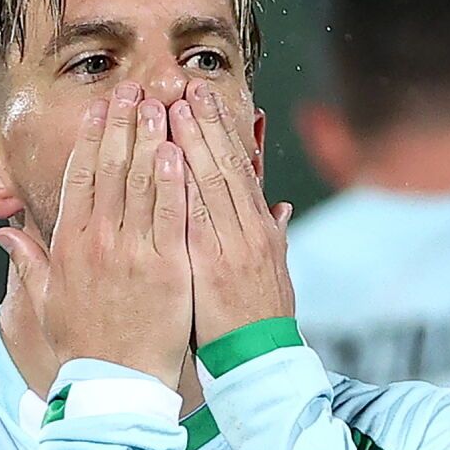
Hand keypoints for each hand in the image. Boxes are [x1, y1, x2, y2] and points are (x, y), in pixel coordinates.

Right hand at [0, 83, 191, 387]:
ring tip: (160, 104)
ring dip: (150, 140)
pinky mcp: (165, 269)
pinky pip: (170, 217)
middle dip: (123, 124)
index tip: (102, 107)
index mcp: (69, 245)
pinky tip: (178, 151)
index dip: (91, 137)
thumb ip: (30, 264)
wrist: (114, 386)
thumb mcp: (47, 303)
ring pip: (140, 185)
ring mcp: (132, 254)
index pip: (79, 178)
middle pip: (109, 169)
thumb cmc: (84, 347)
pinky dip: (173, 182)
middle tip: (134, 88)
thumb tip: (5, 236)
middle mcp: (97, 242)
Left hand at [168, 79, 294, 346]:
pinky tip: (170, 157)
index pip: (240, 170)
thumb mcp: (275, 275)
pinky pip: (195, 217)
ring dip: (192, 142)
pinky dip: (184, 185)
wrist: (260, 363)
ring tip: (174, 105)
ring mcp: (230, 246)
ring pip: (211, 182)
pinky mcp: (211, 266)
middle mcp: (248, 232)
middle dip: (205, 124)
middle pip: (226, 166)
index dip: (222, 132)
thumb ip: (273, 236)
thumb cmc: (259, 323)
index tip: (205, 100)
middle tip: (186, 86)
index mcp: (260, 231)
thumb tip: (279, 208)